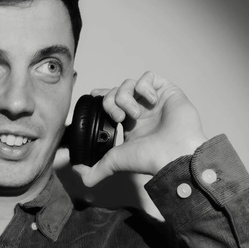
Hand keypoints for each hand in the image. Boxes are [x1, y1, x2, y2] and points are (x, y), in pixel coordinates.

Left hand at [74, 71, 207, 186]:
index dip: (101, 98)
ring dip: (126, 96)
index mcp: (129, 125)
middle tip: (119, 117)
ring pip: (129, 83)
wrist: (172, 154)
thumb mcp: (113, 163)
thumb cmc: (148, 159)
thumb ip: (94, 170)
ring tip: (135, 114)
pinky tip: (151, 102)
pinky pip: (149, 76)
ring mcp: (154, 101)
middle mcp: (141, 111)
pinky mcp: (167, 91)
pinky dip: (144, 86)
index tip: (94, 99)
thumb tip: (76, 171)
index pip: (111, 103)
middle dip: (111, 102)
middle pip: (116, 91)